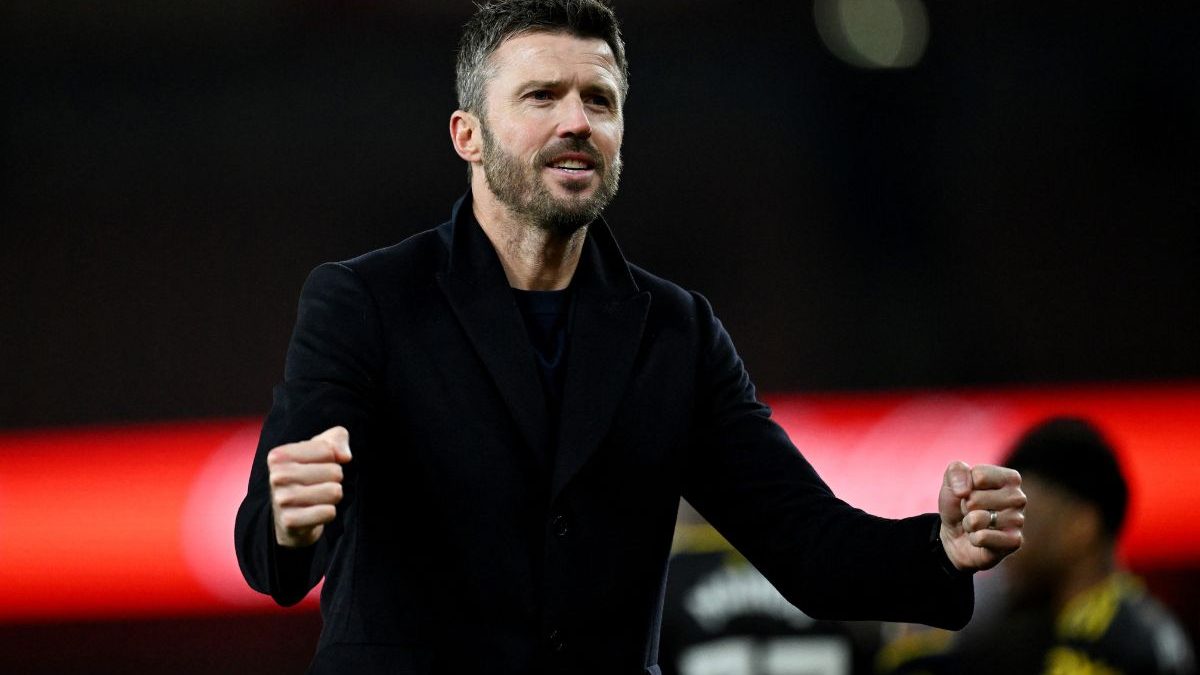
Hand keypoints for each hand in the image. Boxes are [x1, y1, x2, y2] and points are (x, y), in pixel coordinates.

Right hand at [268, 426, 352, 547]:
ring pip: (334, 492)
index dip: (332, 459)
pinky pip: (329, 512)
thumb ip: (337, 438)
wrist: (289, 519)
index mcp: (279, 455)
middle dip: (334, 479)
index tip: (317, 466)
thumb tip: (344, 456)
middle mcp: (276, 476)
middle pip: (335, 471)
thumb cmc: (307, 476)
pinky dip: (329, 513)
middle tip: (319, 485)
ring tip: (318, 498)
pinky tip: (315, 513)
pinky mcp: (290, 521)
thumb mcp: (320, 449)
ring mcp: (281, 500)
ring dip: (333, 496)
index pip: (328, 450)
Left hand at [939, 461, 1024, 571]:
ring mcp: (1018, 521)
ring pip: (977, 519)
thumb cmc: (959, 504)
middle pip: (975, 498)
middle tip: (971, 512)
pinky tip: (981, 538)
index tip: (968, 493)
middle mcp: (1019, 497)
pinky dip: (974, 539)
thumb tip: (964, 491)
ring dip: (969, 524)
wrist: (957, 536)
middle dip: (965, 507)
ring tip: (976, 525)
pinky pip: (982, 537)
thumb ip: (956, 471)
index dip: (964, 486)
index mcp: (1009, 478)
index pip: (979, 476)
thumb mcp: (951, 482)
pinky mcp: (1014, 542)